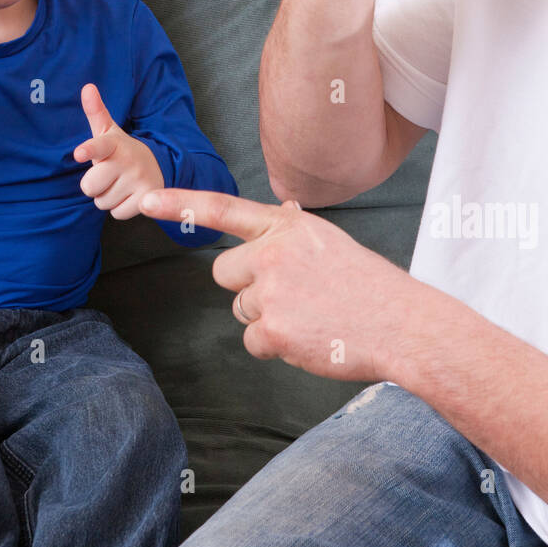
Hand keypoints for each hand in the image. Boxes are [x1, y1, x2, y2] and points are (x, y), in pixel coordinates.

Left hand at [74, 83, 164, 219]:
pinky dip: (120, 208)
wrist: (158, 165)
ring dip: (108, 197)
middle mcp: (127, 160)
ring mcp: (139, 179)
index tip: (78, 153)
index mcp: (114, 143)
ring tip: (120, 184)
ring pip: (102, 202)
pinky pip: (117, 213)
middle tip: (107, 176)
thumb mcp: (109, 132)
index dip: (88, 149)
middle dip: (94, 185)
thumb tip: (87, 87)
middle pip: (89, 186)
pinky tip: (129, 195)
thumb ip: (96, 111)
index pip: (98, 146)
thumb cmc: (122, 150)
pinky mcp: (147, 197)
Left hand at [138, 187, 418, 381]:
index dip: (178, 204)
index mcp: (286, 226)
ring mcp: (272, 291)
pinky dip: (276, 346)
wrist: (402, 324)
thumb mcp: (330, 241)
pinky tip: (309, 337)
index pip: (222, 208)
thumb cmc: (369, 285)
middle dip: (247, 287)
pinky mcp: (274, 330)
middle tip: (293, 295)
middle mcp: (273, 252)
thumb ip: (294, 230)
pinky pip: (253, 341)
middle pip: (223, 272)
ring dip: (266, 317)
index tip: (145, 200)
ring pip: (241, 309)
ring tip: (310, 315)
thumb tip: (280, 210)